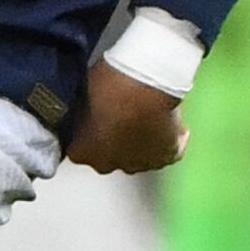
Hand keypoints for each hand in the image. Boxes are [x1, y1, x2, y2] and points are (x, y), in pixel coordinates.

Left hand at [63, 62, 186, 174]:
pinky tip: (170, 121)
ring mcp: (139, 164)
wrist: (143, 86)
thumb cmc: (108, 84)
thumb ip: (82, 108)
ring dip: (140, 140)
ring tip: (146, 115)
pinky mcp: (167, 155)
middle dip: (113, 139)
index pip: (79, 149)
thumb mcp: (82, 92)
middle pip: (110, 157)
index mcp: (83, 152)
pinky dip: (170, 138)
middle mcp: (109, 165)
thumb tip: (88, 103)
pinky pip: (169, 150)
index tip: (92, 117)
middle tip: (120, 114)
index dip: (86, 132)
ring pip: (139, 156)